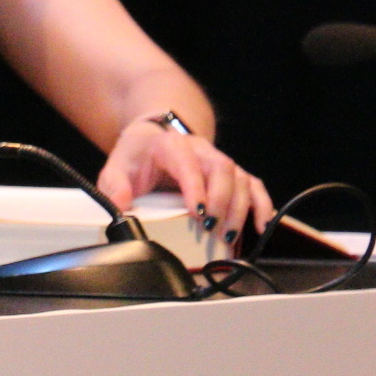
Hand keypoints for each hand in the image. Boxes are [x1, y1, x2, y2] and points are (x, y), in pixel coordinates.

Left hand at [97, 120, 271, 252]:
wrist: (151, 140)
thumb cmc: (135, 157)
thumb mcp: (116, 167)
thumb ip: (114, 186)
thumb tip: (121, 206)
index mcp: (172, 145)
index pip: (189, 163)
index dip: (197, 187)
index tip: (198, 213)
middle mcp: (201, 149)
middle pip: (222, 168)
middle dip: (221, 201)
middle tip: (212, 229)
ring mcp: (218, 160)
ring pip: (240, 178)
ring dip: (239, 208)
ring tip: (229, 235)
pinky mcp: (231, 173)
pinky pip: (253, 185)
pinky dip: (260, 204)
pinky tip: (261, 225)